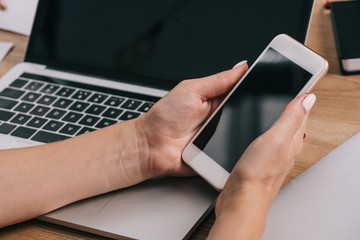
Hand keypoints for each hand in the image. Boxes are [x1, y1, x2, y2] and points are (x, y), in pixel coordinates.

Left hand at [136, 61, 247, 176]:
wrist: (150, 147)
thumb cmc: (165, 118)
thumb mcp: (192, 90)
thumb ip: (218, 80)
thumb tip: (241, 67)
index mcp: (215, 99)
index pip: (241, 91)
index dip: (253, 88)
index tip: (264, 84)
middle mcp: (219, 118)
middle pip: (245, 114)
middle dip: (249, 112)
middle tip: (241, 111)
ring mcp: (220, 137)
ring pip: (244, 135)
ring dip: (243, 133)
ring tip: (228, 130)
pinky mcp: (218, 156)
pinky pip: (235, 154)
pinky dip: (237, 152)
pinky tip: (233, 148)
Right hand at [208, 93, 315, 239]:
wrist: (241, 198)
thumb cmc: (258, 173)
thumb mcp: (276, 138)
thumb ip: (291, 118)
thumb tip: (308, 98)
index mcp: (292, 139)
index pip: (302, 112)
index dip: (302, 96)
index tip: (302, 81)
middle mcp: (285, 146)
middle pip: (292, 120)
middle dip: (290, 104)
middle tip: (290, 88)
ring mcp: (271, 153)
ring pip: (278, 129)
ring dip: (277, 116)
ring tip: (277, 102)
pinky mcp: (258, 159)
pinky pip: (265, 139)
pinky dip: (264, 129)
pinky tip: (258, 128)